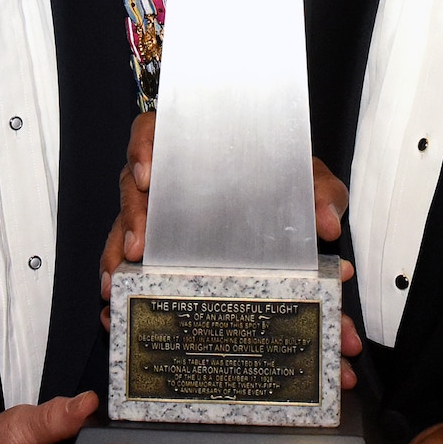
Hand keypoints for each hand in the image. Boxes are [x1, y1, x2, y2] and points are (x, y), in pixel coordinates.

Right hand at [99, 112, 362, 387]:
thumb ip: (322, 193)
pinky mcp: (157, 255)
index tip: (147, 173)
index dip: (142, 147)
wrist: (287, 216)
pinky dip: (119, 289)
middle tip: (136, 247)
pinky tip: (114, 311)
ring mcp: (156, 220)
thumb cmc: (285, 185)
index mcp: (194, 150)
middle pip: (131, 190)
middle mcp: (167, 183)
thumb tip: (328, 225)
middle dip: (129, 219)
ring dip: (115, 260)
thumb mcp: (308, 182)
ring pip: (121, 232)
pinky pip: (128, 267)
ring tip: (114, 286)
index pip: (153, 132)